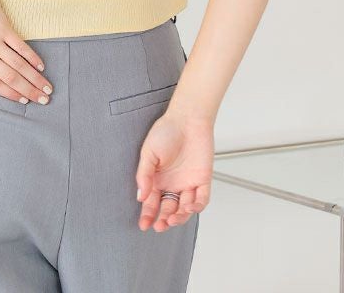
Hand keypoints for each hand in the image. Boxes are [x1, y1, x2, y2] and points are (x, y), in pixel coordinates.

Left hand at [0, 0, 53, 104]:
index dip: (8, 94)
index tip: (21, 101)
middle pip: (9, 78)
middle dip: (28, 91)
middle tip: (43, 101)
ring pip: (18, 65)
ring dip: (34, 79)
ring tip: (46, 89)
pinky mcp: (4, 28)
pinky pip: (20, 47)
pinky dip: (31, 58)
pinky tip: (40, 67)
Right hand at [135, 109, 213, 231]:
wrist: (187, 119)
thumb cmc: (165, 131)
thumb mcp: (148, 153)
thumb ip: (144, 175)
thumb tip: (141, 197)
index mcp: (157, 179)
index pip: (152, 202)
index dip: (148, 215)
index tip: (144, 225)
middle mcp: (172, 184)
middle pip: (168, 209)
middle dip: (164, 220)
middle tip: (160, 226)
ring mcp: (188, 183)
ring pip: (184, 209)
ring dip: (179, 217)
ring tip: (173, 218)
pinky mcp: (202, 180)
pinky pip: (201, 199)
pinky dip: (196, 206)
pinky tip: (188, 207)